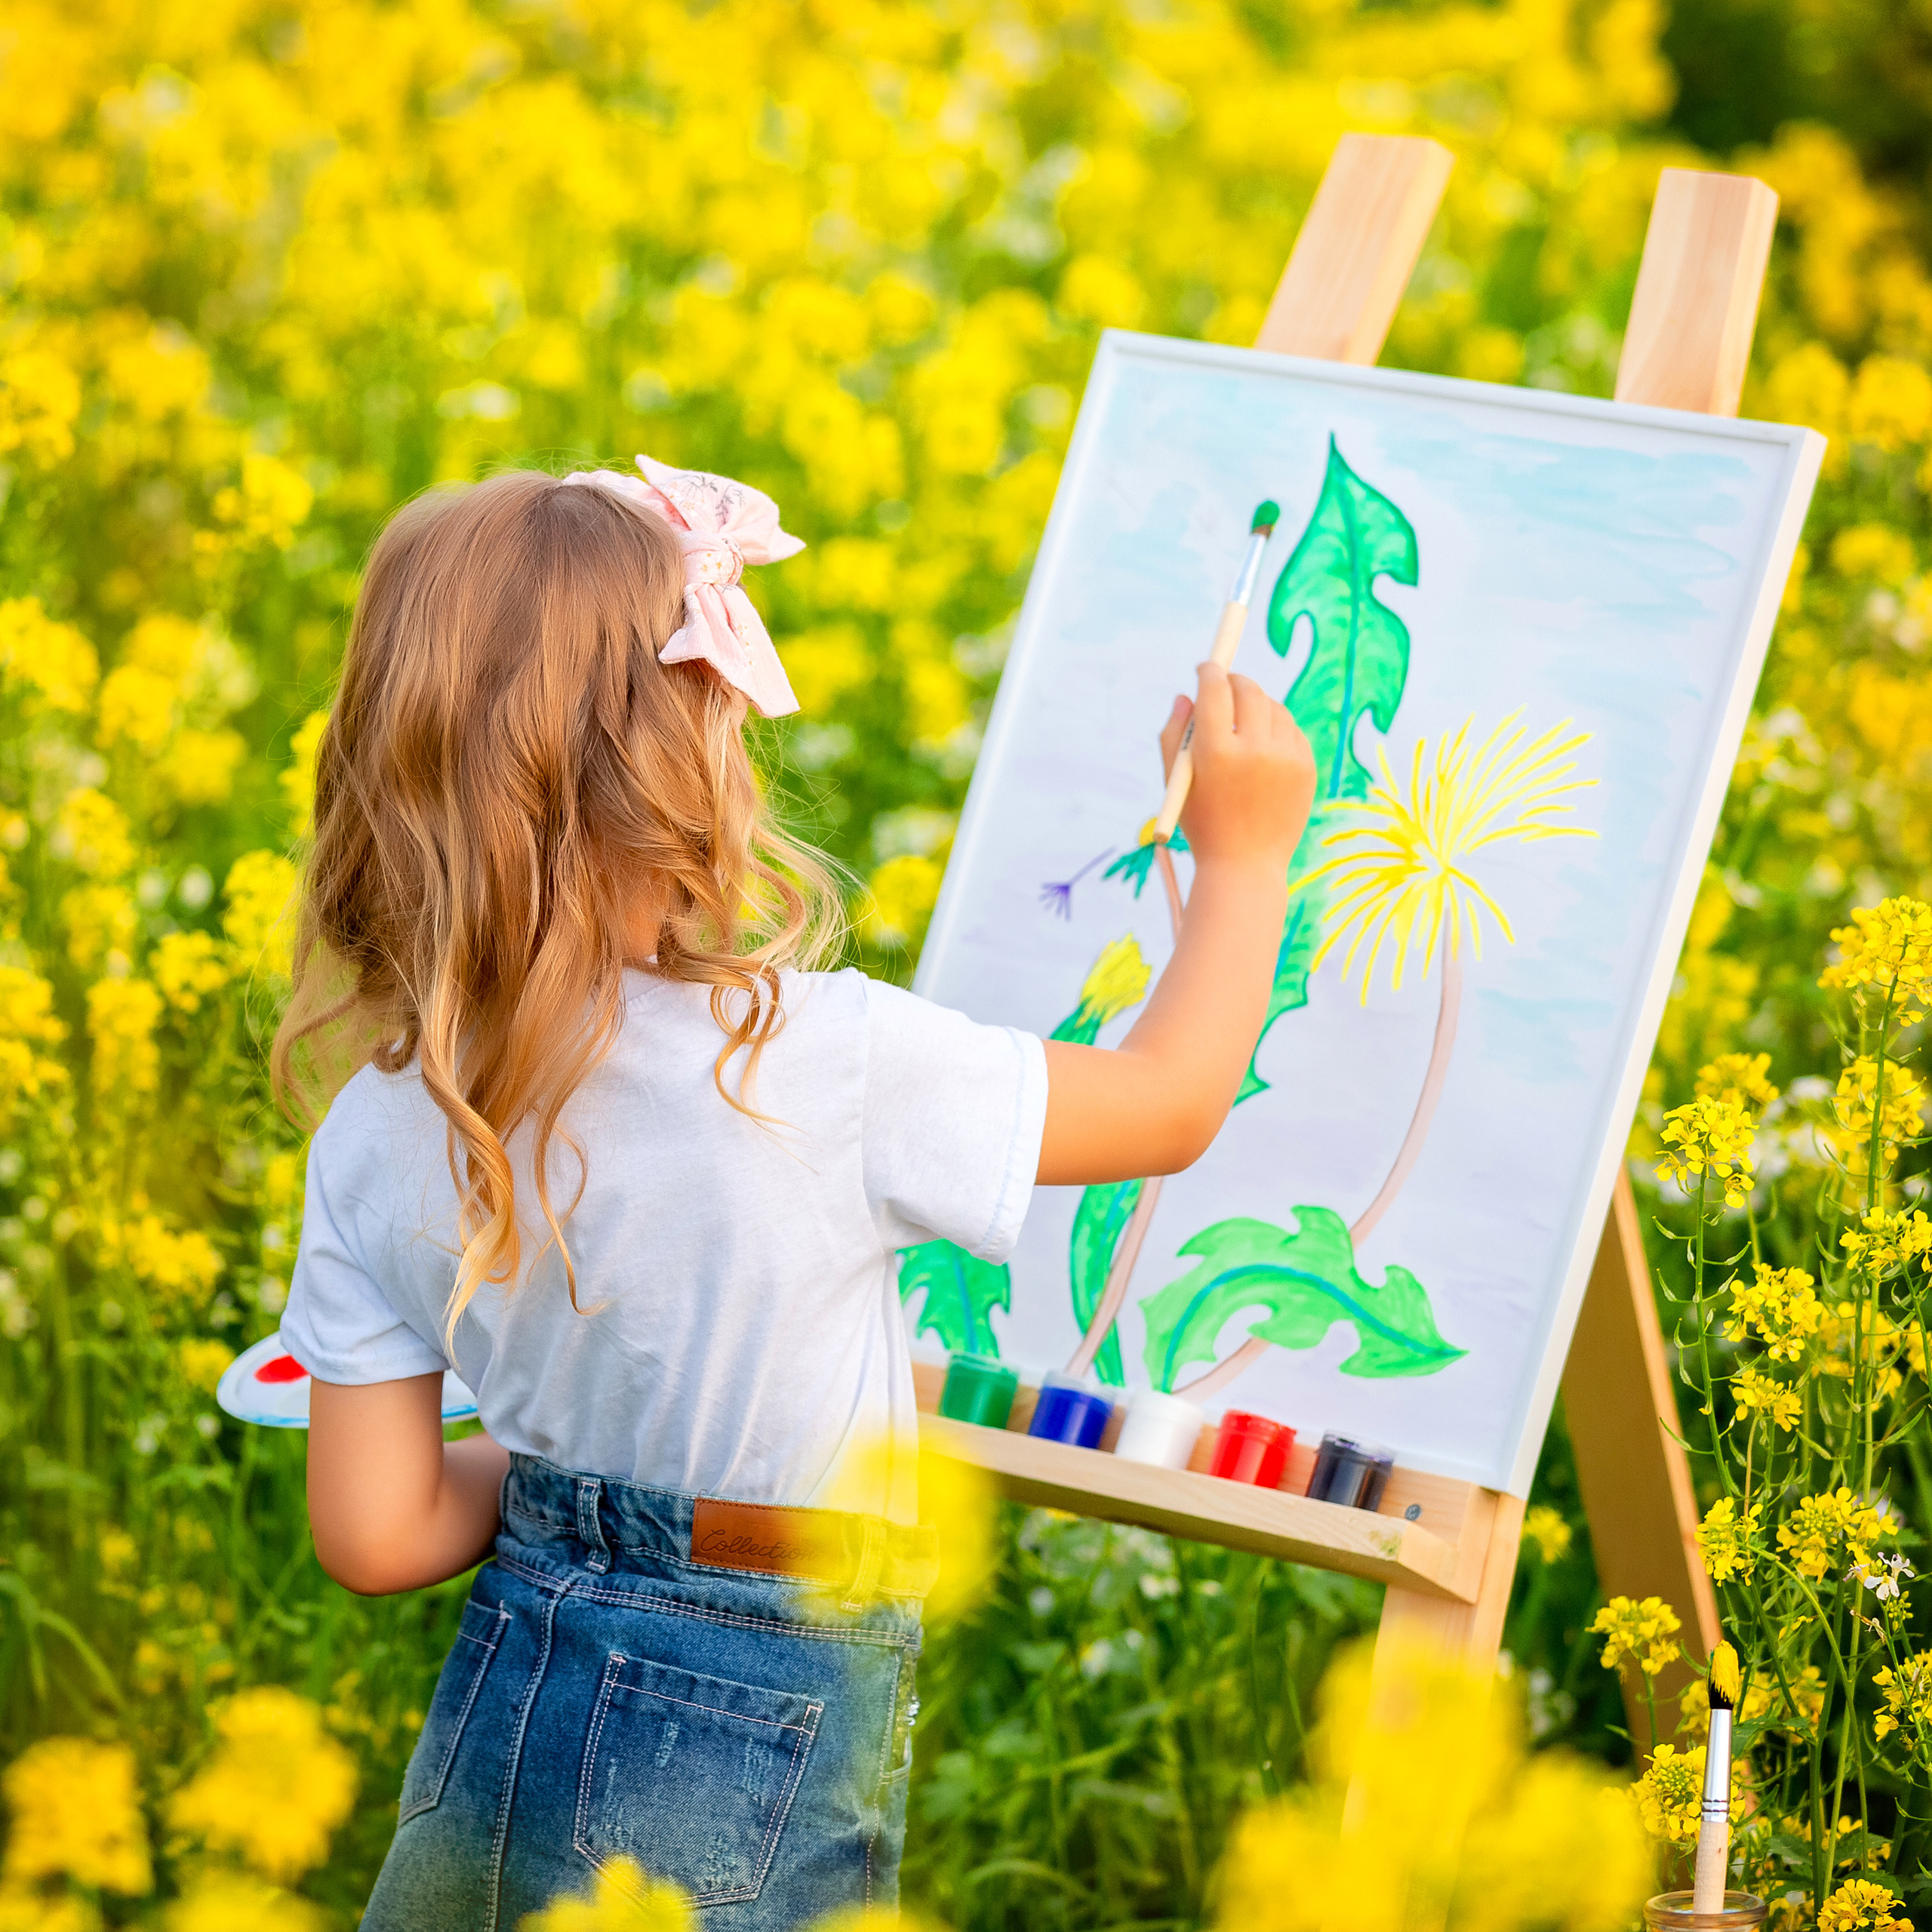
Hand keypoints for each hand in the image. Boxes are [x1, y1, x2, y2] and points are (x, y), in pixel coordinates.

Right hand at [1160, 664, 1314, 871]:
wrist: (1246, 867)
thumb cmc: (1203, 823)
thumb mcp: (1176, 781)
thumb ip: (1174, 733)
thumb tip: (1185, 695)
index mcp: (1216, 753)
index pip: (1215, 689)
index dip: (1210, 672)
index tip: (1206, 667)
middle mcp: (1254, 750)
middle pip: (1248, 690)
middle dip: (1235, 681)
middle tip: (1226, 684)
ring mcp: (1286, 759)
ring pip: (1273, 707)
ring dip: (1256, 705)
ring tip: (1242, 722)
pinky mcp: (1307, 767)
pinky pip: (1291, 730)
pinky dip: (1276, 729)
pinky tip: (1262, 746)